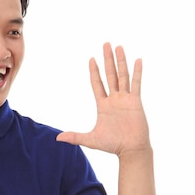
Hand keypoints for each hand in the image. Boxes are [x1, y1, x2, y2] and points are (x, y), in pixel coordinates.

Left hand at [56, 42, 150, 156]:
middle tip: (106, 44)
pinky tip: (138, 59)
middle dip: (107, 59)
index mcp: (103, 105)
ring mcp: (125, 99)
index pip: (97, 83)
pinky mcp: (136, 101)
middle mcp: (114, 99)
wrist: (130, 150)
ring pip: (122, 75)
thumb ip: (74, 136)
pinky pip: (136, 84)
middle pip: (110, 74)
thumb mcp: (90, 139)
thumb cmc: (112, 145)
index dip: (94, 71)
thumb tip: (57, 138)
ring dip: (120, 61)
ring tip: (118, 47)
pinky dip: (137, 72)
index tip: (91, 58)